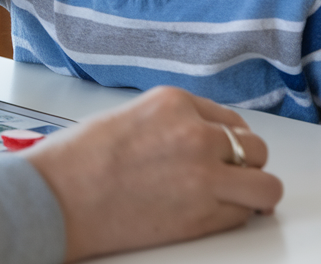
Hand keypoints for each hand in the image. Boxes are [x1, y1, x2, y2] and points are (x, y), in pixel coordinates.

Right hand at [23, 86, 282, 261]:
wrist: (55, 198)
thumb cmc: (74, 162)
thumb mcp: (126, 118)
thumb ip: (165, 125)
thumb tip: (189, 142)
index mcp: (173, 103)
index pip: (227, 119)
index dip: (226, 141)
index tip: (222, 154)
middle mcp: (195, 133)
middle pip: (254, 147)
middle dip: (245, 163)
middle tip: (229, 178)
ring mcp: (204, 174)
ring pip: (265, 184)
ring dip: (254, 192)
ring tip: (237, 201)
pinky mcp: (203, 214)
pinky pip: (243, 215)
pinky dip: (235, 217)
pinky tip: (213, 215)